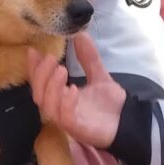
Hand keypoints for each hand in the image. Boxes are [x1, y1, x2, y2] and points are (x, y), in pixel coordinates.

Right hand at [28, 33, 125, 150]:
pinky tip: (73, 90)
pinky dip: (66, 103)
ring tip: (62, 70)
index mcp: (61, 97)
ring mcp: (68, 121)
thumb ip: (89, 58)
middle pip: (38, 94)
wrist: (129, 123)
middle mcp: (60, 109)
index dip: (35, 68)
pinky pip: (65, 118)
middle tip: (51, 59)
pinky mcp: (78, 130)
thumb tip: (81, 34)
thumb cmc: (111, 105)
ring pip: (48, 106)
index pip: (41, 82)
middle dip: (40, 75)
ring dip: (51, 87)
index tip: (34, 51)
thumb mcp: (99, 75)